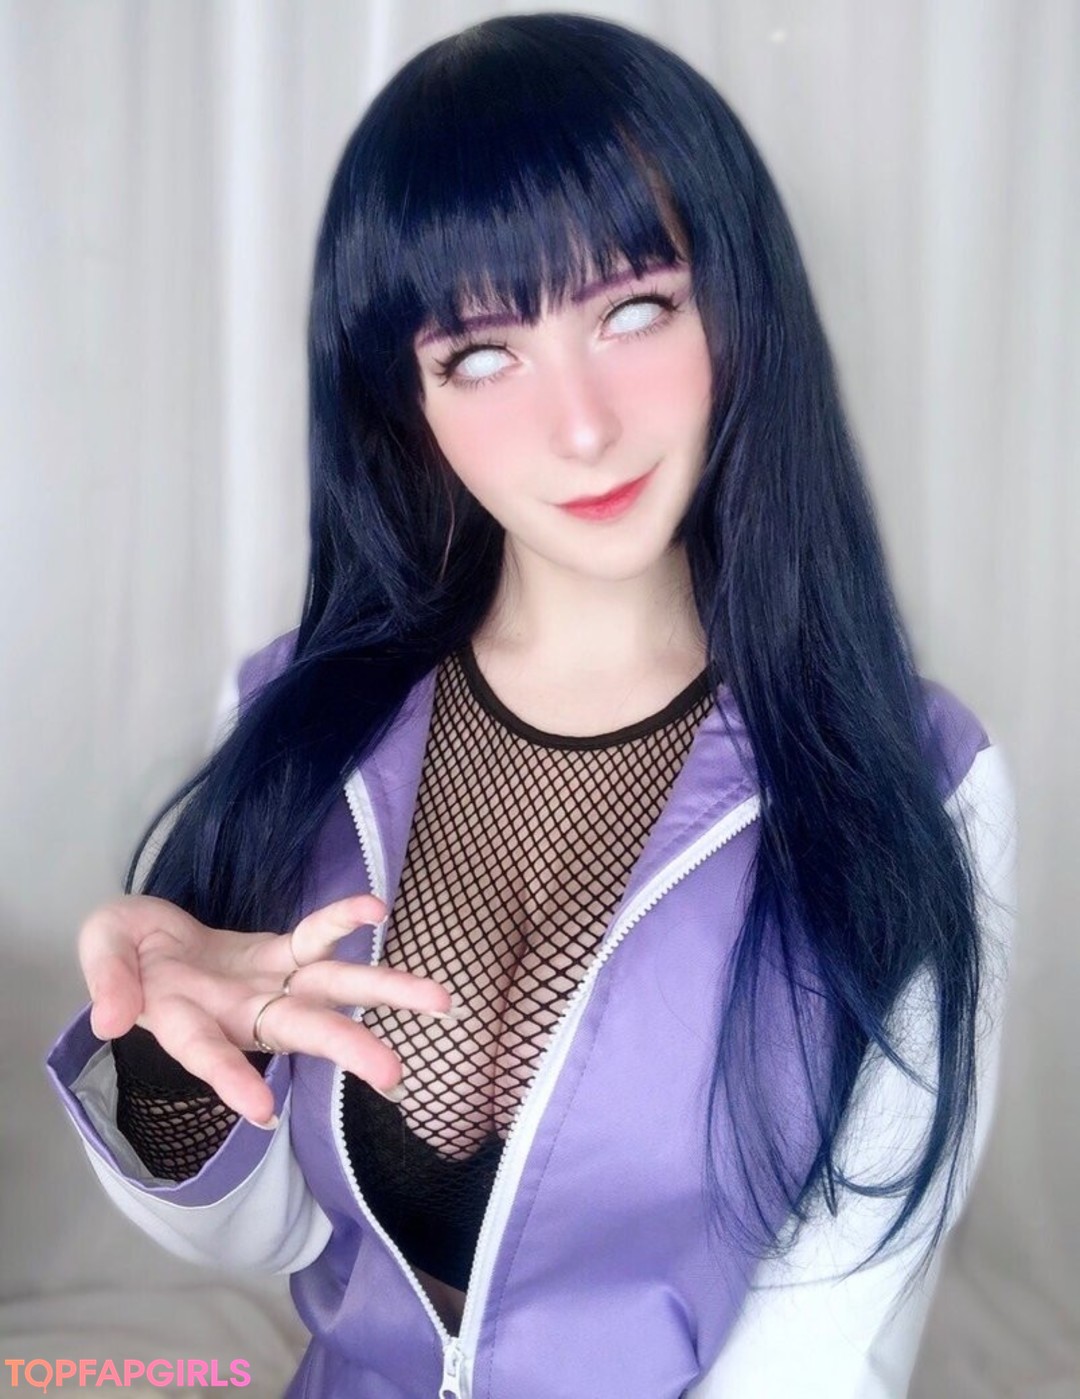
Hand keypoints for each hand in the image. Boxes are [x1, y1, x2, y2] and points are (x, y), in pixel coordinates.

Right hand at [77, 893, 455, 1127]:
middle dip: (346, 1048)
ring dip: (383, 992)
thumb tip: (109, 1020)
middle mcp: (240, 1012)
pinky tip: (375, 907)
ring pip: (330, 989)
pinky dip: (342, 921)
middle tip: (396, 1075)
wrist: (142, 937)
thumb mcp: (98, 952)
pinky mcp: (279, 950)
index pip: (209, 1054)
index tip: (261, 1111)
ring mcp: (267, 983)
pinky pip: (314, 936)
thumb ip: (106, 982)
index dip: (231, 1079)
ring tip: (441, 1000)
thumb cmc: (122, 955)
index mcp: (188, 1021)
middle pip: (298, 1031)